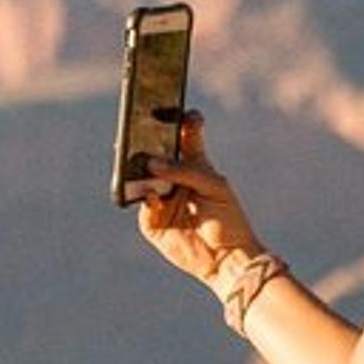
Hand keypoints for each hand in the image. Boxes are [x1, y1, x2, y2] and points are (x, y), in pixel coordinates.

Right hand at [133, 112, 265, 289]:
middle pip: (155, 154)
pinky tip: (150, 193)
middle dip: (146, 142)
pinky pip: (141, 205)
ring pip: (142, 178)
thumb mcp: (214, 186)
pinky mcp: (152, 222)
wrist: (228, 258)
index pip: (183, 136)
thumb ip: (184, 170)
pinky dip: (143, 197)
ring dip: (138, 167)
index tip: (174, 105)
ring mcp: (160, 200)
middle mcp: (173, 180)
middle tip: (139, 126)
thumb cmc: (228, 218)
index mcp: (193, 165)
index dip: (178, 120)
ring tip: (135, 155)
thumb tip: (152, 164)